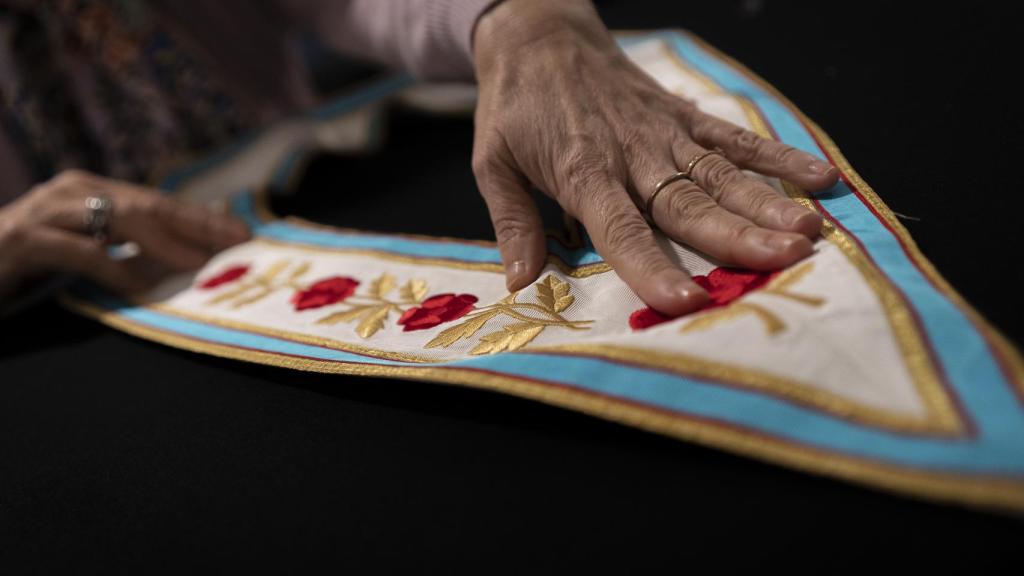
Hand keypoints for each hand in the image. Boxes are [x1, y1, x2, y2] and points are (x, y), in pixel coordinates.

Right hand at [0, 170, 249, 299]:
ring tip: (199, 263)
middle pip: (150, 205)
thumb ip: (130, 245)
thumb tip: (188, 252)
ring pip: (121, 219)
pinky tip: (142, 287)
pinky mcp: (27, 239)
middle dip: (197, 224)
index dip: (203, 218)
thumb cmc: (30, 259)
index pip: (160, 201)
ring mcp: (49, 211)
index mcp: (93, 191)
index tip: (244, 233)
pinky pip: (83, 253)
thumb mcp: (86, 246)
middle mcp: (74, 191)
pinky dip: (117, 269)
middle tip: (237, 242)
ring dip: (166, 243)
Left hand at [471, 0, 838, 314]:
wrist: (538, 36)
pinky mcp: (683, 116)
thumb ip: (512, 222)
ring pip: (721, 173)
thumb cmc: (515, 106)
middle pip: (689, 203)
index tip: (685, 301)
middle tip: (782, 261)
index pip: (622, 229)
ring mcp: (665, 133)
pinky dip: (776, 156)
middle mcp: (633, 154)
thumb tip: (520, 282)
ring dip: (766, 202)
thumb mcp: (491, 161)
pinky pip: (734, 137)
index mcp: (583, 171)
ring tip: (810, 230)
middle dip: (737, 235)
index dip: (653, 266)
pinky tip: (819, 177)